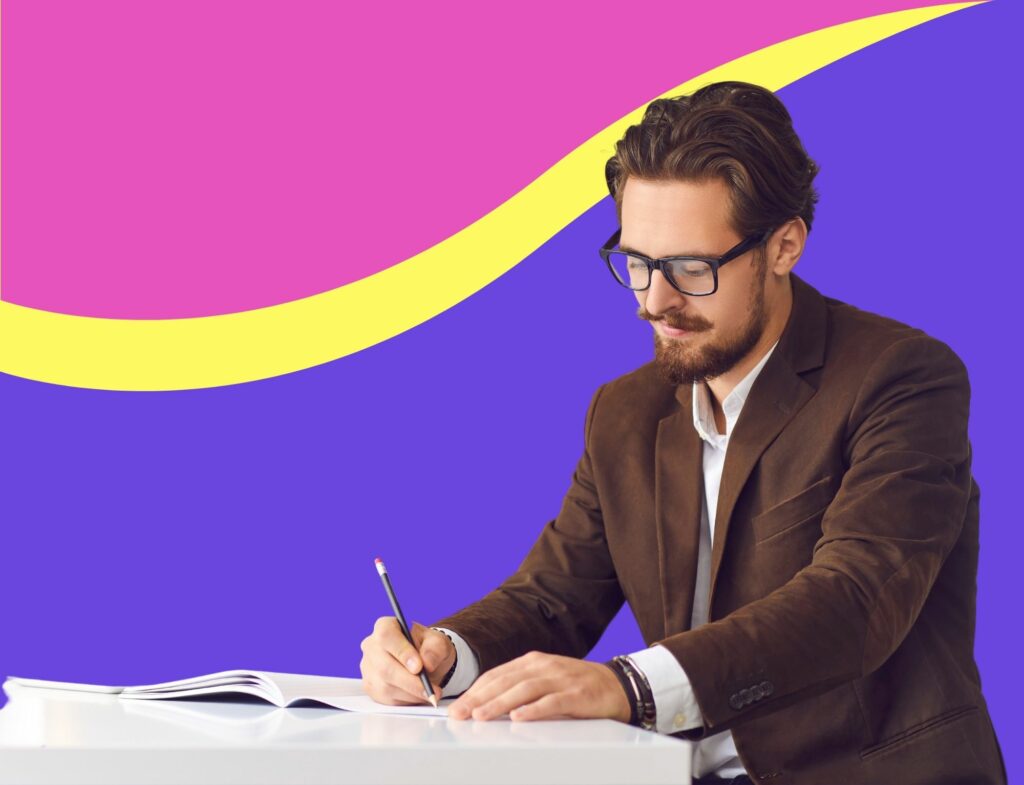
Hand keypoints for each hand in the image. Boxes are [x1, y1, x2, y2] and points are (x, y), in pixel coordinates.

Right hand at [359, 617, 455, 704]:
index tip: (419, 667)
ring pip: (385, 686)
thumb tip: (427, 663)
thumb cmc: (428, 647)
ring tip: (430, 694)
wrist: (424, 662)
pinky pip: (386, 699)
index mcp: (385, 626)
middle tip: (431, 690)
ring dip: (410, 694)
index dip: (402, 652)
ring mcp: (368, 668)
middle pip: (384, 667)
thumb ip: (435, 648)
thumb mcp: (438, 642)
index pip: (386, 636)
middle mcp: (371, 646)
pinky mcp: (370, 687)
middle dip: (410, 682)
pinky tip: (418, 696)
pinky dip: (405, 700)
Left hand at [448, 651, 631, 722]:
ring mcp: (560, 679)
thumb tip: (486, 704)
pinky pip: (552, 701)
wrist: (616, 685)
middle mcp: (544, 666)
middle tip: (461, 713)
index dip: (475, 690)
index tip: (458, 706)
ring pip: (524, 690)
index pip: (497, 675)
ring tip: (482, 716)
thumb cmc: (576, 686)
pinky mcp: (576, 694)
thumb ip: (520, 687)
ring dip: (500, 703)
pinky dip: (534, 709)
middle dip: (480, 698)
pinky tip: (519, 717)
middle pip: (506, 681)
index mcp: (532, 662)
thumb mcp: (545, 680)